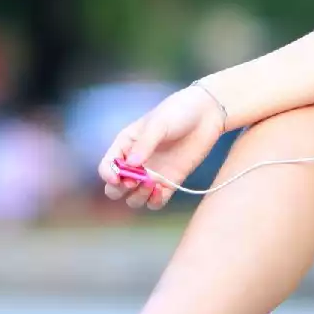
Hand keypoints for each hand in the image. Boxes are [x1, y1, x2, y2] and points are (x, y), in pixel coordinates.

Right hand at [97, 84, 228, 209]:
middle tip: (134, 182)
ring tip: (152, 184)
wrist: (207, 114)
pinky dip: (155, 202)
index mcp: (125, 145)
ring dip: (138, 197)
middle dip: (120, 190)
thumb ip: (145, 144)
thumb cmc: (178, 111)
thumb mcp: (158, 123)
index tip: (117, 178)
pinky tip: (162, 191)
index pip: (107, 166)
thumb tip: (131, 165)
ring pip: (134, 199)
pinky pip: (156, 202)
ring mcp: (152, 175)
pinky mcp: (170, 183)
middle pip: (116, 189)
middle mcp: (135, 163)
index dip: (108, 175)